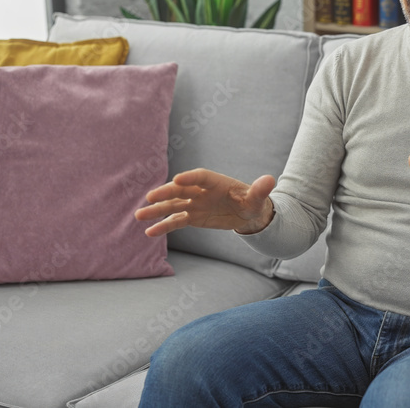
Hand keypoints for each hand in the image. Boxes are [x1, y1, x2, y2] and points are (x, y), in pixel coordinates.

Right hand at [135, 168, 275, 236]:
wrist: (247, 213)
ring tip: (139, 215)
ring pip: (173, 205)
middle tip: (151, 197)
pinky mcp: (192, 216)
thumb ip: (260, 190)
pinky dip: (163, 226)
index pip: (200, 177)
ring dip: (157, 210)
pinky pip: (175, 221)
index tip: (178, 179)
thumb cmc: (252, 201)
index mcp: (216, 181)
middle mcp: (201, 190)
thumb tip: (270, 180)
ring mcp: (194, 203)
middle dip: (166, 192)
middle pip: (181, 189)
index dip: (190, 177)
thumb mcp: (258, 198)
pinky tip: (149, 232)